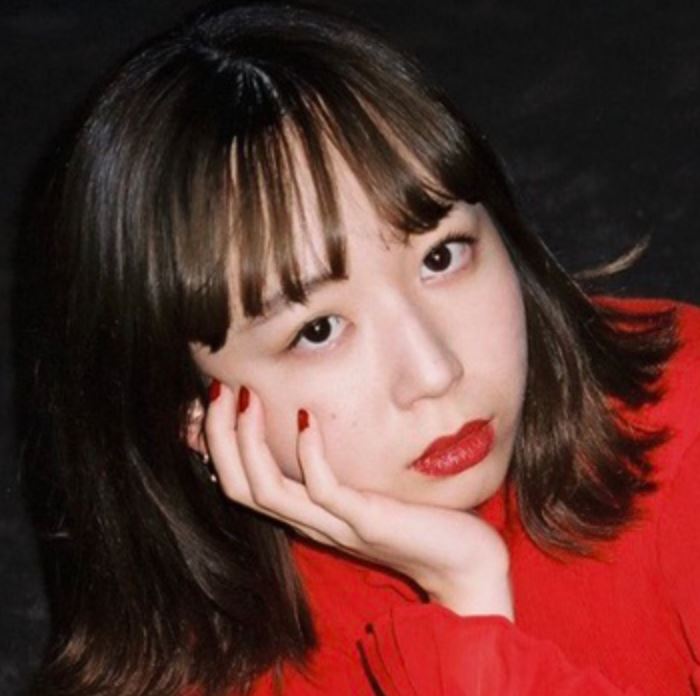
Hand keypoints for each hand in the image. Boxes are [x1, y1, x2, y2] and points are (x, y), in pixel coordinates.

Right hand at [204, 383, 512, 619]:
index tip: (216, 402)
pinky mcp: (367, 522)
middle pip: (240, 487)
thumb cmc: (418, 520)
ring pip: (267, 492)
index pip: (241, 485)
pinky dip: (309, 454)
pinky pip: (324, 491)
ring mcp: (336, 526)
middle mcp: (311, 524)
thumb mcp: (365, 490)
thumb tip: (312, 427)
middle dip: (220, 438)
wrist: (465, 565)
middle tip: (218, 391)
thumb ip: (336, 470)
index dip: (218, 446)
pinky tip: (307, 418)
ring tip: (246, 397)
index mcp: (307, 515)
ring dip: (249, 443)